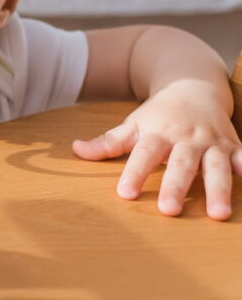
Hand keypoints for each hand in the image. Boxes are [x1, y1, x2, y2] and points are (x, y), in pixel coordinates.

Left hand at [72, 91, 241, 219]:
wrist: (194, 84)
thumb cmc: (159, 113)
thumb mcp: (132, 123)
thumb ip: (107, 142)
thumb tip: (75, 150)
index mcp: (158, 133)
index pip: (143, 154)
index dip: (134, 173)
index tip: (125, 194)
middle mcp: (186, 138)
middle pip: (180, 164)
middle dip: (176, 187)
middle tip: (169, 210)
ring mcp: (212, 142)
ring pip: (216, 167)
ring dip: (218, 190)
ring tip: (218, 215)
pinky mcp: (234, 145)